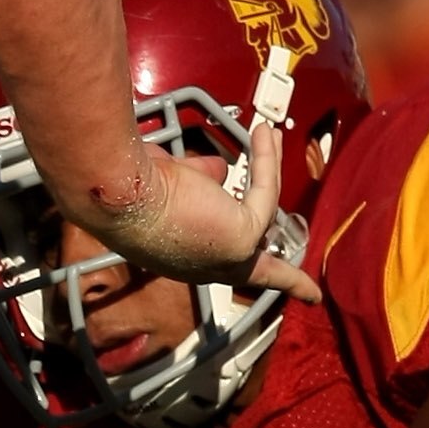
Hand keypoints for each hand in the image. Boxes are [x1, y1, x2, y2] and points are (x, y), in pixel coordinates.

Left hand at [90, 120, 321, 302]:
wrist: (121, 190)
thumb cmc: (130, 185)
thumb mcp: (173, 185)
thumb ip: (203, 183)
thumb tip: (221, 173)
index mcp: (183, 257)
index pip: (223, 269)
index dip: (256, 277)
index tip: (301, 295)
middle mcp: (204, 266)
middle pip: (256, 268)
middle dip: (283, 269)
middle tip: (307, 282)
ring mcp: (226, 259)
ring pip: (261, 212)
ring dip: (265, 167)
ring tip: (265, 132)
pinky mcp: (241, 239)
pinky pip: (264, 192)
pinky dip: (266, 159)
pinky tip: (264, 131)